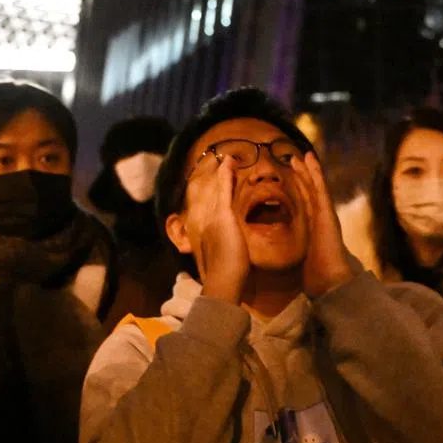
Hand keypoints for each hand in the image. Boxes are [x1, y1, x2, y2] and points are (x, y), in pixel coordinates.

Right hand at [190, 157, 248, 303]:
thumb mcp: (228, 261)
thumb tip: (235, 256)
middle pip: (216, 196)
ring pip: (220, 190)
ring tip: (229, 159)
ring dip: (224, 174)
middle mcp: (208, 222)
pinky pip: (225, 190)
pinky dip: (226, 175)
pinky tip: (229, 163)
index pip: (216, 209)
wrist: (224, 282)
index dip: (220, 194)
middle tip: (225, 163)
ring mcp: (214, 218)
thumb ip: (229, 253)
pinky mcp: (223, 216)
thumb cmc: (228, 278)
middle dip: (221, 180)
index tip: (224, 184)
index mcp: (210, 232)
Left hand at [292, 152, 355, 298]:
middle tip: (294, 159)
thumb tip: (302, 268)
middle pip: (310, 192)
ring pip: (315, 187)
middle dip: (302, 176)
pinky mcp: (326, 212)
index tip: (292, 178)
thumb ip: (305, 261)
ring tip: (301, 154)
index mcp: (315, 230)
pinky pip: (320, 188)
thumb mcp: (307, 266)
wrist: (332, 280)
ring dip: (309, 170)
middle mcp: (321, 219)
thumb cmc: (319, 278)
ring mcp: (325, 214)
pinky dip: (315, 173)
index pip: (306, 206)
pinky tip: (310, 160)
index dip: (299, 191)